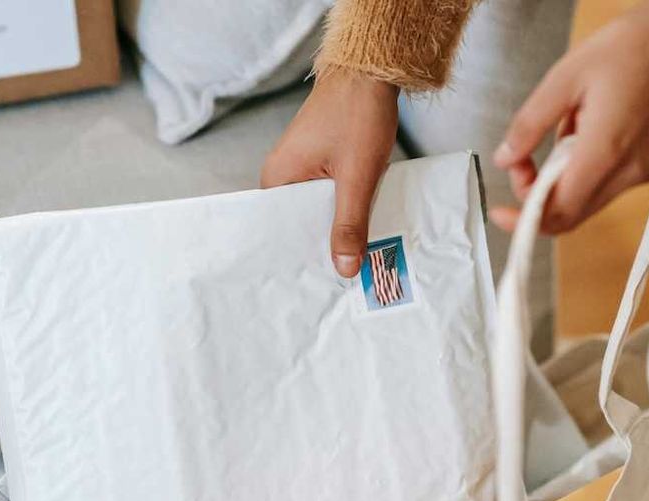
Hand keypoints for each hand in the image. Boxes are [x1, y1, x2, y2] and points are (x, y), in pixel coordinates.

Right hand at [262, 71, 398, 276]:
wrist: (372, 70)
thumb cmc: (357, 113)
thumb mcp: (357, 176)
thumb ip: (350, 223)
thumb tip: (345, 268)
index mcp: (276, 179)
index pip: (280, 231)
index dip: (301, 255)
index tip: (317, 282)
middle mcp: (282, 175)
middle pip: (300, 223)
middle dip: (322, 245)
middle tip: (343, 277)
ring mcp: (301, 168)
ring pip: (318, 211)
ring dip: (337, 226)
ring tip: (353, 258)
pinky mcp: (320, 163)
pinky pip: (328, 196)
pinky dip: (344, 208)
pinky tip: (360, 226)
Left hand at [490, 0, 648, 233]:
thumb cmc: (632, 46)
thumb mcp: (565, 77)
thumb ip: (529, 125)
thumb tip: (505, 158)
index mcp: (606, 153)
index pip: (557, 212)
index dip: (523, 219)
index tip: (500, 212)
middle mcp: (632, 171)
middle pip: (572, 211)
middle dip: (538, 193)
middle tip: (525, 159)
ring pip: (590, 197)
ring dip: (565, 176)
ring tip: (571, 124)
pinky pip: (614, 181)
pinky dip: (592, 166)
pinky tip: (595, 128)